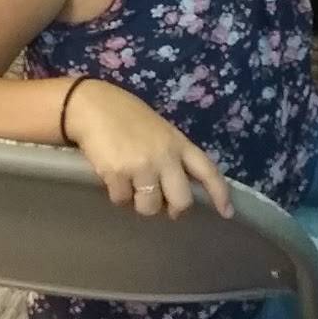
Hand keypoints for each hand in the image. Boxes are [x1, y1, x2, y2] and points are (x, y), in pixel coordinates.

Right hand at [64, 78, 231, 220]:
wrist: (90, 105)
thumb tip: (172, 189)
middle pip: (182, 201)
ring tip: (130, 184)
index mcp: (178, 142)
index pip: (207, 170)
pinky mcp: (117, 174)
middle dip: (173, 210)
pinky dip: (117, 194)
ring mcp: (142, 166)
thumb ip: (170, 155)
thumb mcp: (158, 129)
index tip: (227, 213)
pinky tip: (112, 176)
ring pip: (150, 207)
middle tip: (162, 206)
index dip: (219, 193)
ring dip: (139, 202)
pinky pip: (122, 201)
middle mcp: (164, 156)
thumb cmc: (125, 115)